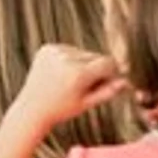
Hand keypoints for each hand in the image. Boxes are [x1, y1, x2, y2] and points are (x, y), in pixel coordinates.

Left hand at [9, 44, 127, 134]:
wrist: (31, 108)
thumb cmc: (61, 109)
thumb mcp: (87, 104)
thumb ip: (108, 91)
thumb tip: (126, 81)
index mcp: (78, 74)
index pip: (108, 62)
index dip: (112, 72)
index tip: (110, 81)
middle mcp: (66, 59)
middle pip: (96, 56)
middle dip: (97, 68)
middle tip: (86, 85)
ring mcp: (55, 52)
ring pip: (82, 52)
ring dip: (83, 63)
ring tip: (71, 81)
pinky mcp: (47, 48)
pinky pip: (68, 50)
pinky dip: (69, 59)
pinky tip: (61, 73)